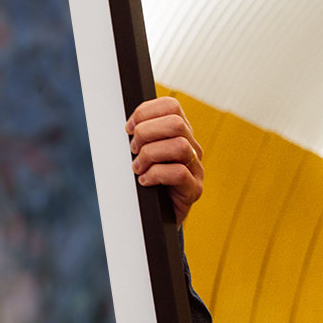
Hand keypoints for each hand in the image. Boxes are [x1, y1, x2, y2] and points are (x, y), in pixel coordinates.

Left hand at [126, 97, 203, 224]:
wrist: (156, 216)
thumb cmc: (146, 181)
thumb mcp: (141, 153)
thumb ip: (139, 136)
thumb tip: (127, 126)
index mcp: (179, 133)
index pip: (170, 106)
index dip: (145, 112)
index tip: (129, 128)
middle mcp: (192, 147)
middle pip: (175, 123)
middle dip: (146, 133)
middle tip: (133, 150)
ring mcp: (196, 169)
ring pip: (179, 146)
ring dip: (150, 155)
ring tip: (137, 168)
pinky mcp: (194, 189)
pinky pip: (179, 173)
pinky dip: (155, 175)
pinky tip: (144, 181)